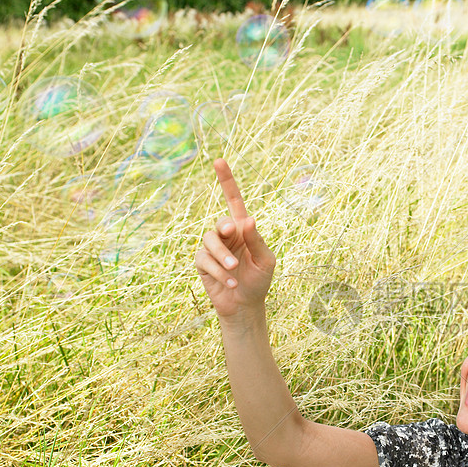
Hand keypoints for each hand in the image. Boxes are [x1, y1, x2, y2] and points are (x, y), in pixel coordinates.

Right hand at [195, 159, 275, 318]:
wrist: (245, 305)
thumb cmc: (259, 281)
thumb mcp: (265, 260)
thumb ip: (256, 240)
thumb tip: (248, 219)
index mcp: (244, 229)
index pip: (234, 200)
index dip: (226, 181)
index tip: (219, 161)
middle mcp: (227, 235)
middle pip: (220, 223)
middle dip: (225, 231)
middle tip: (231, 236)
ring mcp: (213, 248)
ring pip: (209, 240)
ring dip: (222, 256)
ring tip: (234, 270)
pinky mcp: (202, 263)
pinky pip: (204, 260)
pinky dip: (218, 271)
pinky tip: (229, 282)